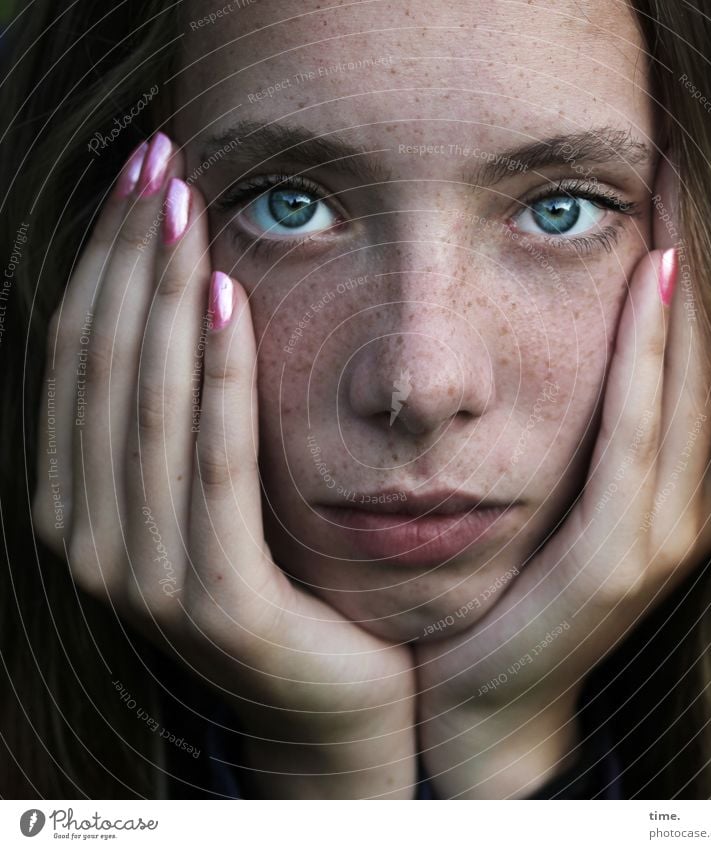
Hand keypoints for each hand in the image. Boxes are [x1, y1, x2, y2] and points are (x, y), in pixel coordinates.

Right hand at [32, 134, 415, 798]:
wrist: (339, 706)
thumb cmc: (290, 588)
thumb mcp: (220, 498)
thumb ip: (185, 421)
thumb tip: (184, 298)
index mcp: (83, 506)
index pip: (82, 360)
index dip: (104, 263)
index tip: (142, 178)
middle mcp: (92, 540)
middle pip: (105, 369)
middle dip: (131, 259)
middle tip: (162, 165)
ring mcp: (143, 578)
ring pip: (148, 408)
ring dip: (167, 299)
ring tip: (191, 209)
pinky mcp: (214, 602)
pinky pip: (215, 468)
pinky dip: (220, 382)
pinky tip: (233, 303)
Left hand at [413, 153, 710, 797]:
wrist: (482, 699)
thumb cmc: (502, 597)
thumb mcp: (539, 508)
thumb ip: (560, 443)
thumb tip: (541, 360)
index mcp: (660, 494)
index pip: (683, 366)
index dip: (682, 282)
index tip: (665, 197)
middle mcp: (681, 506)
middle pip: (699, 362)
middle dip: (693, 266)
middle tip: (680, 171)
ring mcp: (661, 534)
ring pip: (685, 387)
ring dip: (682, 293)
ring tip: (676, 201)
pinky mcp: (620, 559)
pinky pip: (637, 438)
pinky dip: (649, 362)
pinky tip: (651, 286)